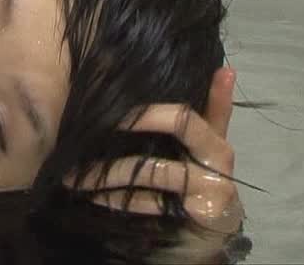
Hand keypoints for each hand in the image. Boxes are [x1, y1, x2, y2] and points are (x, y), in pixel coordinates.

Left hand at [65, 67, 242, 235]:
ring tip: (77, 174)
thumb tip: (226, 69)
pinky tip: (94, 196)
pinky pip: (148, 202)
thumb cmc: (205, 182)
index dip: (151, 107)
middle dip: (135, 120)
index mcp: (216, 139)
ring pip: (152, 169)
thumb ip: (214, 111)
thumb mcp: (211, 147)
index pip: (185, 113)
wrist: (216, 234)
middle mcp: (218, 160)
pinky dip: (117, 199)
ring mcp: (209, 188)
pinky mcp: (196, 214)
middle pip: (178, 125)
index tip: (112, 101)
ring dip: (108, 172)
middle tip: (93, 123)